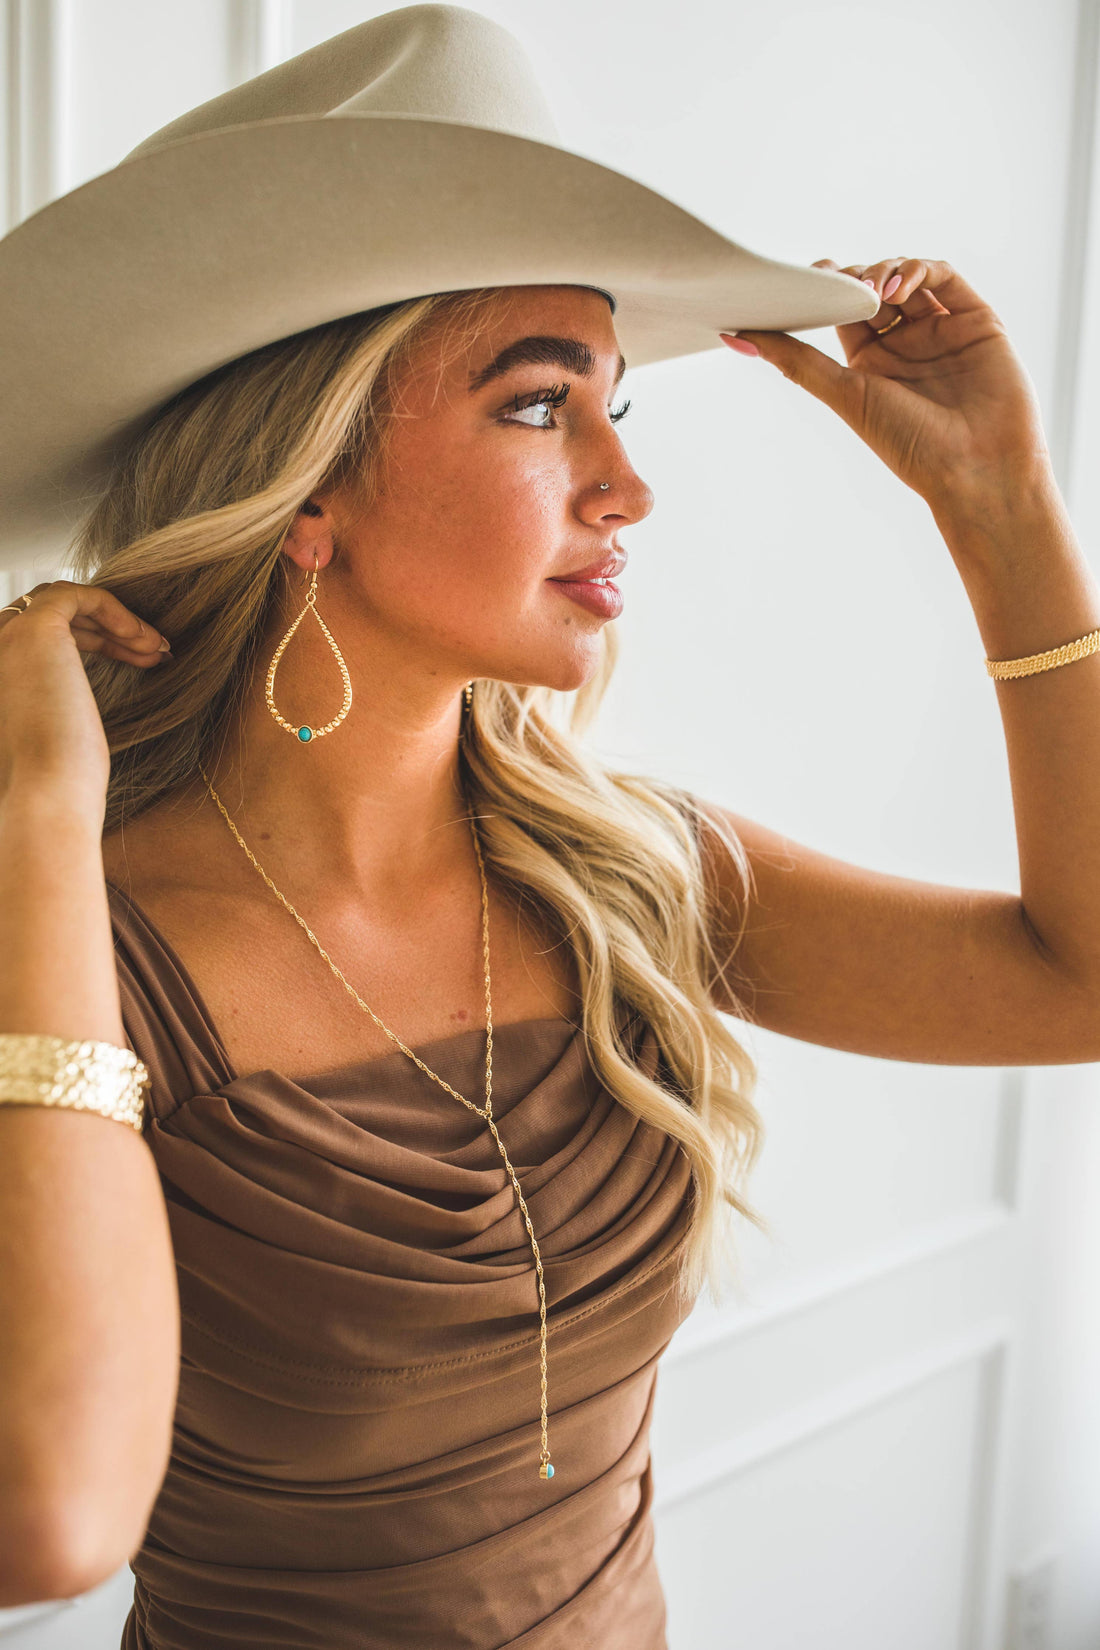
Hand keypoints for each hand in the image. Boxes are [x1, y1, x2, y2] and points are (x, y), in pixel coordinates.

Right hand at [0, 580, 171, 811]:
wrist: (46, 794)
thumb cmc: (57, 779)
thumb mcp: (53, 732)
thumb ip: (53, 704)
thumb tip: (76, 701)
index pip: (40, 641)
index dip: (94, 644)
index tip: (138, 662)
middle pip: (52, 620)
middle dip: (108, 632)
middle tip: (154, 653)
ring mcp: (6, 636)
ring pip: (64, 605)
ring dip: (115, 622)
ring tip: (158, 649)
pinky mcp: (34, 628)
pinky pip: (76, 595)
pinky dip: (114, 609)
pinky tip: (144, 638)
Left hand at [724, 258, 1055, 512]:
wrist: (977, 469)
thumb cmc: (910, 445)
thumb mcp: (845, 396)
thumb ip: (796, 361)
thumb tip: (735, 336)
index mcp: (870, 363)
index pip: (841, 311)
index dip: (824, 289)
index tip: (803, 279)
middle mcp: (905, 343)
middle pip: (872, 288)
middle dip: (853, 277)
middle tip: (838, 281)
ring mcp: (940, 329)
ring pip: (907, 275)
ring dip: (884, 270)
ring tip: (874, 288)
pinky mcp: (974, 318)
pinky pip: (944, 277)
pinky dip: (920, 268)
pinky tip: (899, 284)